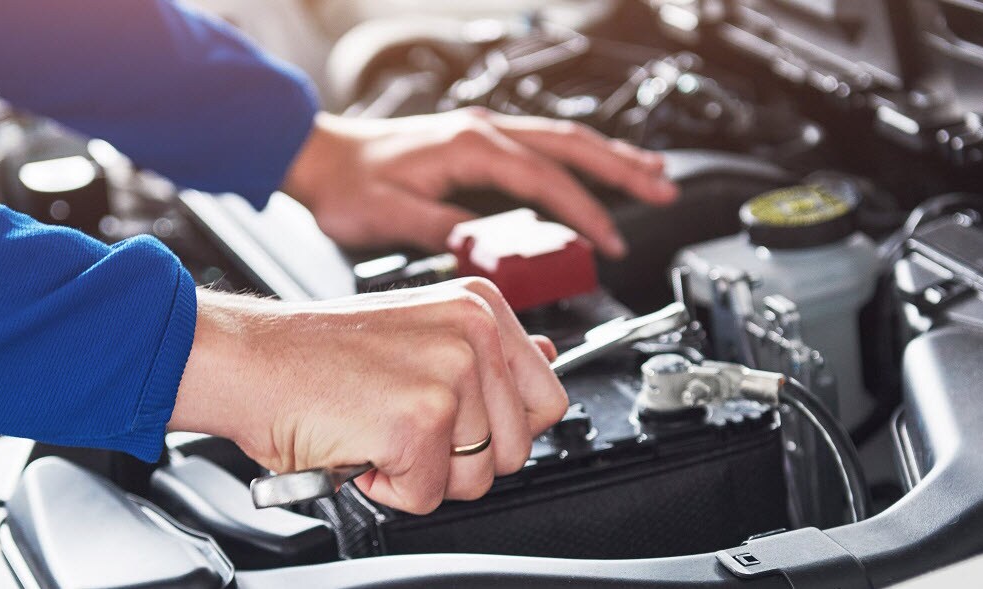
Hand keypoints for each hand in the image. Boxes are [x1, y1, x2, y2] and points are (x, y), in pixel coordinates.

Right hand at [167, 278, 567, 513]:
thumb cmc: (314, 354)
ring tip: (376, 430)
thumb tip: (551, 357)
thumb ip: (489, 351)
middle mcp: (474, 333)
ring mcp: (451, 375)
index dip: (499, 429)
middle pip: (517, 449)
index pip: (547, 397)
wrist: (246, 359)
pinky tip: (358, 445)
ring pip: (475, 480)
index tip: (455, 422)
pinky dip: (385, 487)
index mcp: (479, 307)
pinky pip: (426, 497)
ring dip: (420, 474)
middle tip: (400, 425)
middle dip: (459, 459)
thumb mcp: (418, 331)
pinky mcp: (418, 421)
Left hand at [281, 108, 677, 257]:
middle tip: (664, 190)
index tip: (610, 243)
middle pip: (570, 145)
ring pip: (561, 139)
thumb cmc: (347, 185)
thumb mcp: (389, 217)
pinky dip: (577, 157)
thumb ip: (442, 230)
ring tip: (652, 174)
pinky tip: (593, 169)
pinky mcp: (476, 143)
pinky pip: (541, 145)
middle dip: (622, 169)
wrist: (318, 157)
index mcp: (469, 148)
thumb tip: (486, 248)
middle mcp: (481, 132)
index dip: (583, 213)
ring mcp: (481, 133)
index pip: (545, 181)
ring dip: (608, 157)